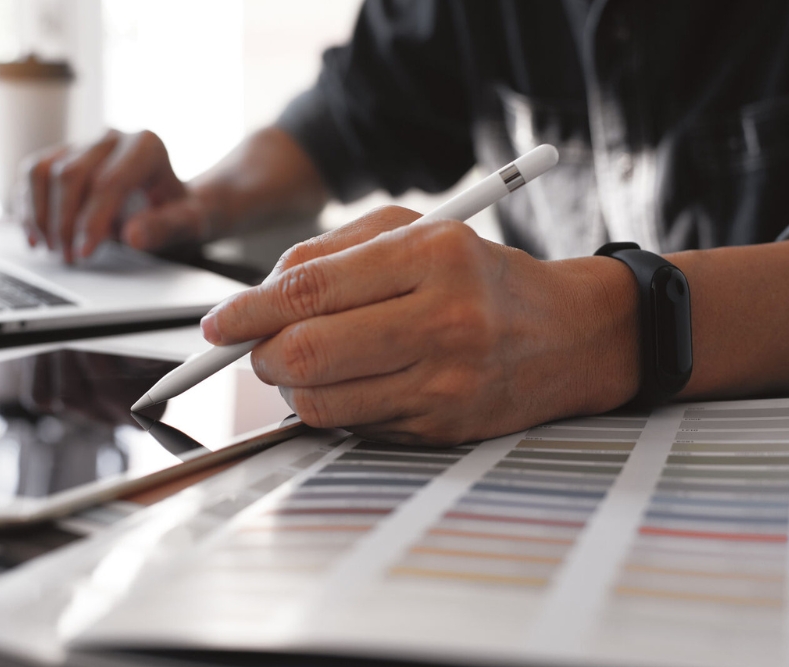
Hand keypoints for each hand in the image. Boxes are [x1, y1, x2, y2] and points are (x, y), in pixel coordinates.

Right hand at [15, 129, 206, 263]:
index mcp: (147, 146)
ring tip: (52, 249)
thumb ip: (164, 227)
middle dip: (65, 222)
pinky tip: (35, 236)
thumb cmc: (180, 211)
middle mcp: (112, 138)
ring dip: (40, 214)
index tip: (83, 253)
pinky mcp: (64, 154)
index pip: (109, 181)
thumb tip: (133, 236)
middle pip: (71, 174)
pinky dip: (28, 206)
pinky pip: (34, 173)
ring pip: (44, 171)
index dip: (92, 220)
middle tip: (69, 258)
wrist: (171, 201)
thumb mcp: (187, 223)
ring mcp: (85, 143)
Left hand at [200, 206, 639, 445]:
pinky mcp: (444, 428)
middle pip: (306, 352)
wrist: (572, 334)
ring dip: (289, 386)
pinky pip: (354, 427)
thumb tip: (258, 295)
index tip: (216, 323)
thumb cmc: (481, 274)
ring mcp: (445, 383)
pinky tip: (348, 384)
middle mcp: (442, 320)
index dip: (246, 310)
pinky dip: (331, 408)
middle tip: (252, 347)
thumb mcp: (417, 232)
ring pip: (321, 401)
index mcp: (432, 256)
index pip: (309, 289)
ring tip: (301, 363)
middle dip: (259, 355)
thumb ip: (332, 251)